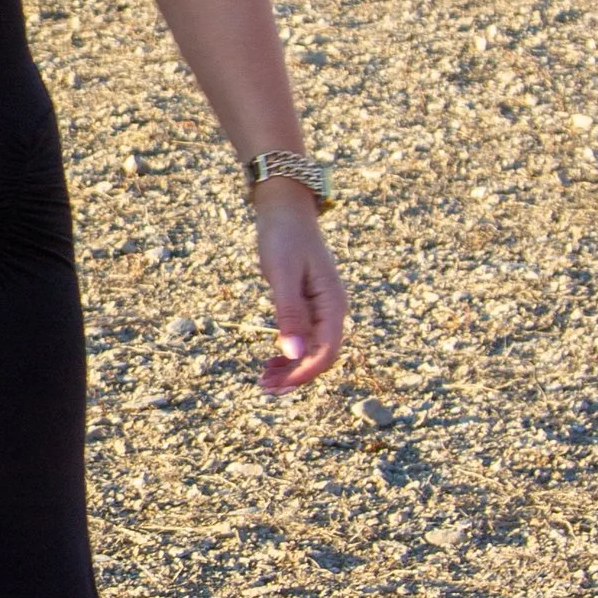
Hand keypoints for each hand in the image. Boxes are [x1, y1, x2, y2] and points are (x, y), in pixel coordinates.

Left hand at [252, 187, 346, 393]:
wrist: (285, 209)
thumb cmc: (284, 237)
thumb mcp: (283, 275)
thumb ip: (288, 314)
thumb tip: (292, 353)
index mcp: (333, 304)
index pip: (326, 352)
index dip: (303, 373)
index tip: (277, 384)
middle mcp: (332, 310)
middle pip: (320, 356)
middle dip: (295, 376)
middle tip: (265, 388)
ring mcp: (321, 309)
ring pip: (311, 350)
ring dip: (291, 369)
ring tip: (264, 380)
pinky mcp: (308, 306)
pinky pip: (303, 338)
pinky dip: (288, 353)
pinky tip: (271, 361)